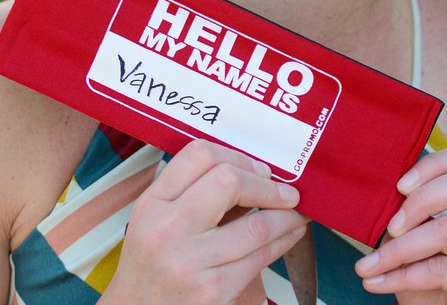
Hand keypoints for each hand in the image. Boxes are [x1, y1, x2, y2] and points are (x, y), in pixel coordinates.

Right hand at [102, 139, 307, 304]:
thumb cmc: (150, 268)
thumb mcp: (154, 222)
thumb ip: (190, 194)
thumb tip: (251, 174)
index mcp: (152, 204)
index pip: (199, 156)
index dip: (237, 156)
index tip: (257, 169)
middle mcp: (167, 228)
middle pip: (228, 181)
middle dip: (266, 185)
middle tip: (283, 191)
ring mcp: (190, 261)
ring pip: (256, 225)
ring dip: (286, 215)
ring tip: (296, 212)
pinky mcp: (213, 290)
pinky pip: (260, 258)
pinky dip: (284, 241)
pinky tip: (290, 234)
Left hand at [354, 145, 446, 303]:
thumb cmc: (435, 292)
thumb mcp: (419, 248)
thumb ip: (411, 220)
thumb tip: (385, 198)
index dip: (433, 164)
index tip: (399, 187)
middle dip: (421, 199)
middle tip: (391, 227)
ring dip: (399, 248)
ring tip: (370, 265)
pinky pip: (442, 268)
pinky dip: (402, 276)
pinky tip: (379, 283)